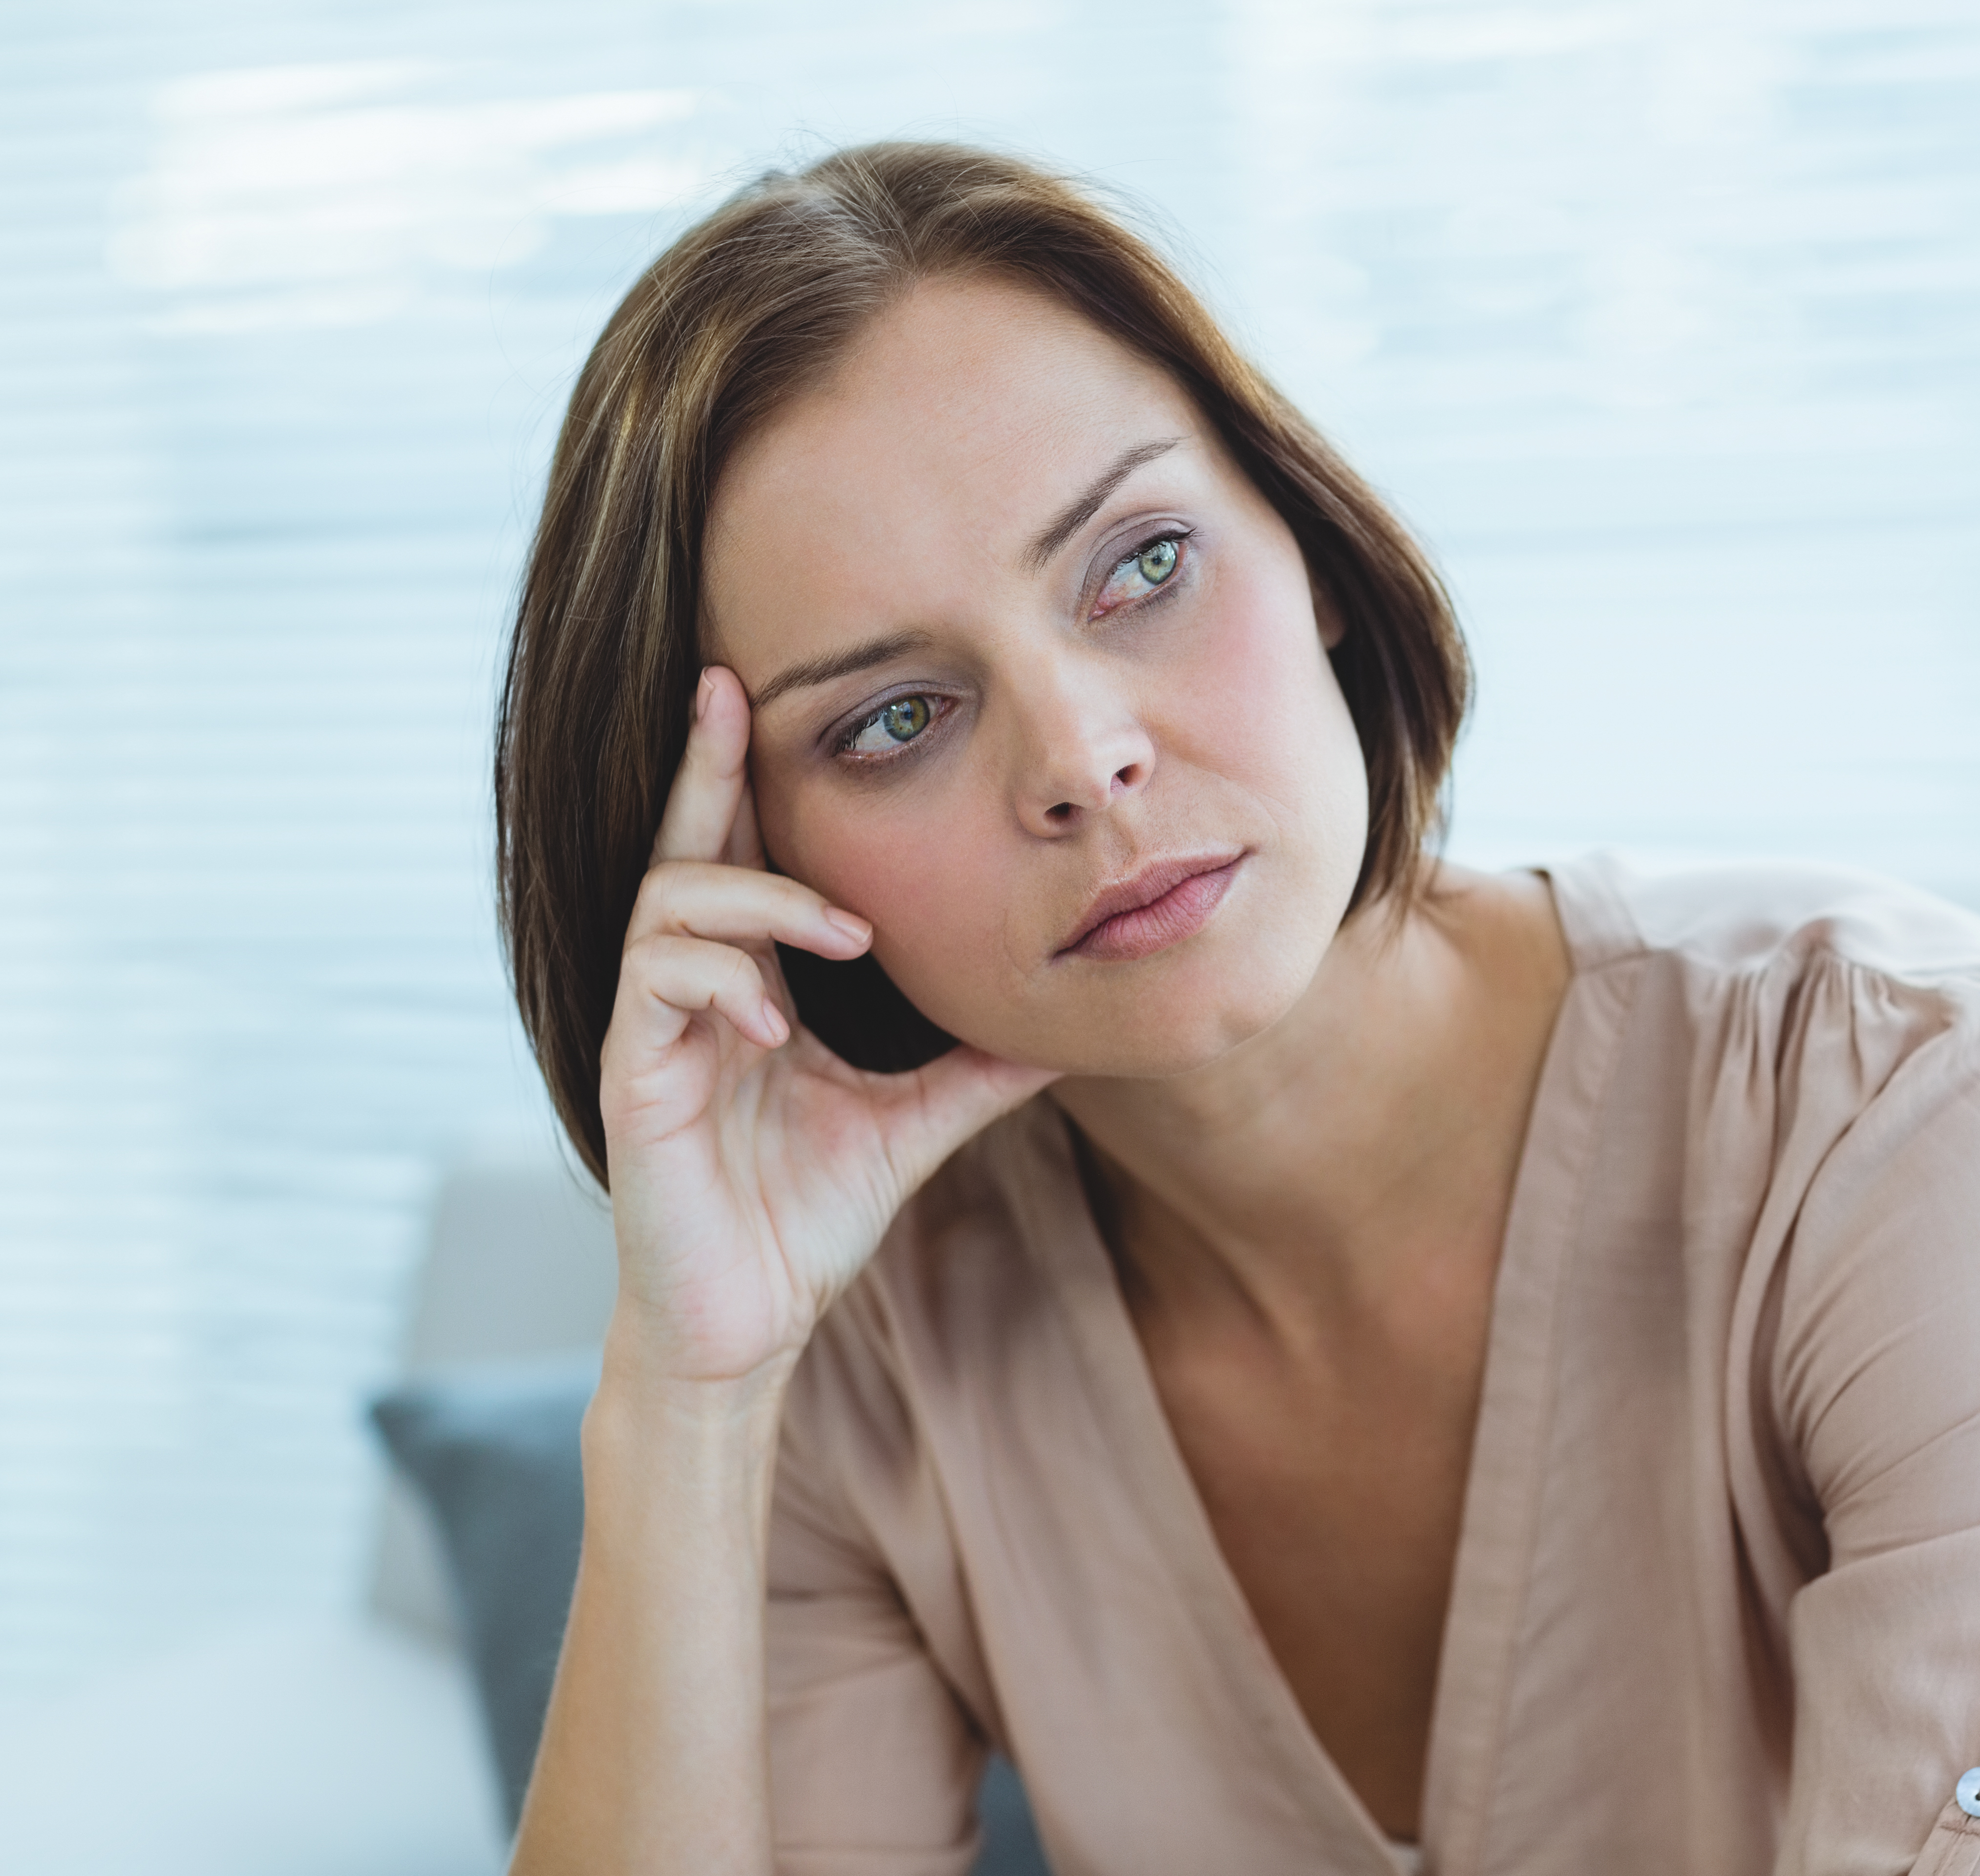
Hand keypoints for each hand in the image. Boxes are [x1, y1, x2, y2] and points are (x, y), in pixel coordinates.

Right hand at [598, 667, 1058, 1389]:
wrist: (747, 1324)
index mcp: (751, 988)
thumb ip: (978, 1069)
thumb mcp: (915, 1123)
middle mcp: (692, 994)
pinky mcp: (630, 1080)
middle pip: (685, 848)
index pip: (745, 860)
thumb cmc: (808, 1221)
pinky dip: (724, 984)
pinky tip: (778, 1028)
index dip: (751, 781)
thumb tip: (1070, 1029)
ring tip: (843, 940)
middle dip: (705, 765)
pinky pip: (653, 988)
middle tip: (726, 686)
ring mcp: (654, 1033)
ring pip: (668, 904)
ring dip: (760, 903)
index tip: (769, 698)